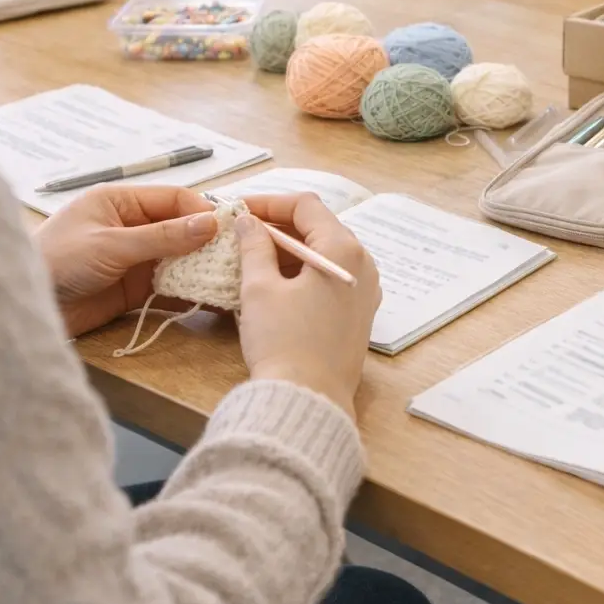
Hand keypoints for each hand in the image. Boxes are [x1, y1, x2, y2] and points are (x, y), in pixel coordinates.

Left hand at [34, 186, 217, 338]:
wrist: (25, 307)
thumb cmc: (57, 262)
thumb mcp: (111, 245)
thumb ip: (162, 236)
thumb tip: (210, 224)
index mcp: (120, 201)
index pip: (173, 199)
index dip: (202, 211)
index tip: (228, 230)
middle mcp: (130, 225)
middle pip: (181, 227)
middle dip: (207, 241)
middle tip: (237, 256)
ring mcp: (134, 257)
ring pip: (179, 257)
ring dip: (202, 267)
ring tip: (231, 278)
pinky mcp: (134, 288)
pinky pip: (170, 284)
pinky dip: (189, 290)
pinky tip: (211, 298)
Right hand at [234, 194, 381, 420]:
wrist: (308, 401)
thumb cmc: (283, 342)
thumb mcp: (260, 289)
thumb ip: (254, 247)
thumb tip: (248, 222)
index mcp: (343, 250)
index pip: (305, 206)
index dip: (269, 202)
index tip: (238, 211)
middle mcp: (363, 265)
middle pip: (318, 228)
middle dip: (278, 226)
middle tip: (240, 232)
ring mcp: (365, 291)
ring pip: (324, 254)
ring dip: (288, 250)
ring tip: (250, 257)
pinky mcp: (358, 314)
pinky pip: (330, 279)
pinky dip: (303, 273)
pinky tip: (274, 283)